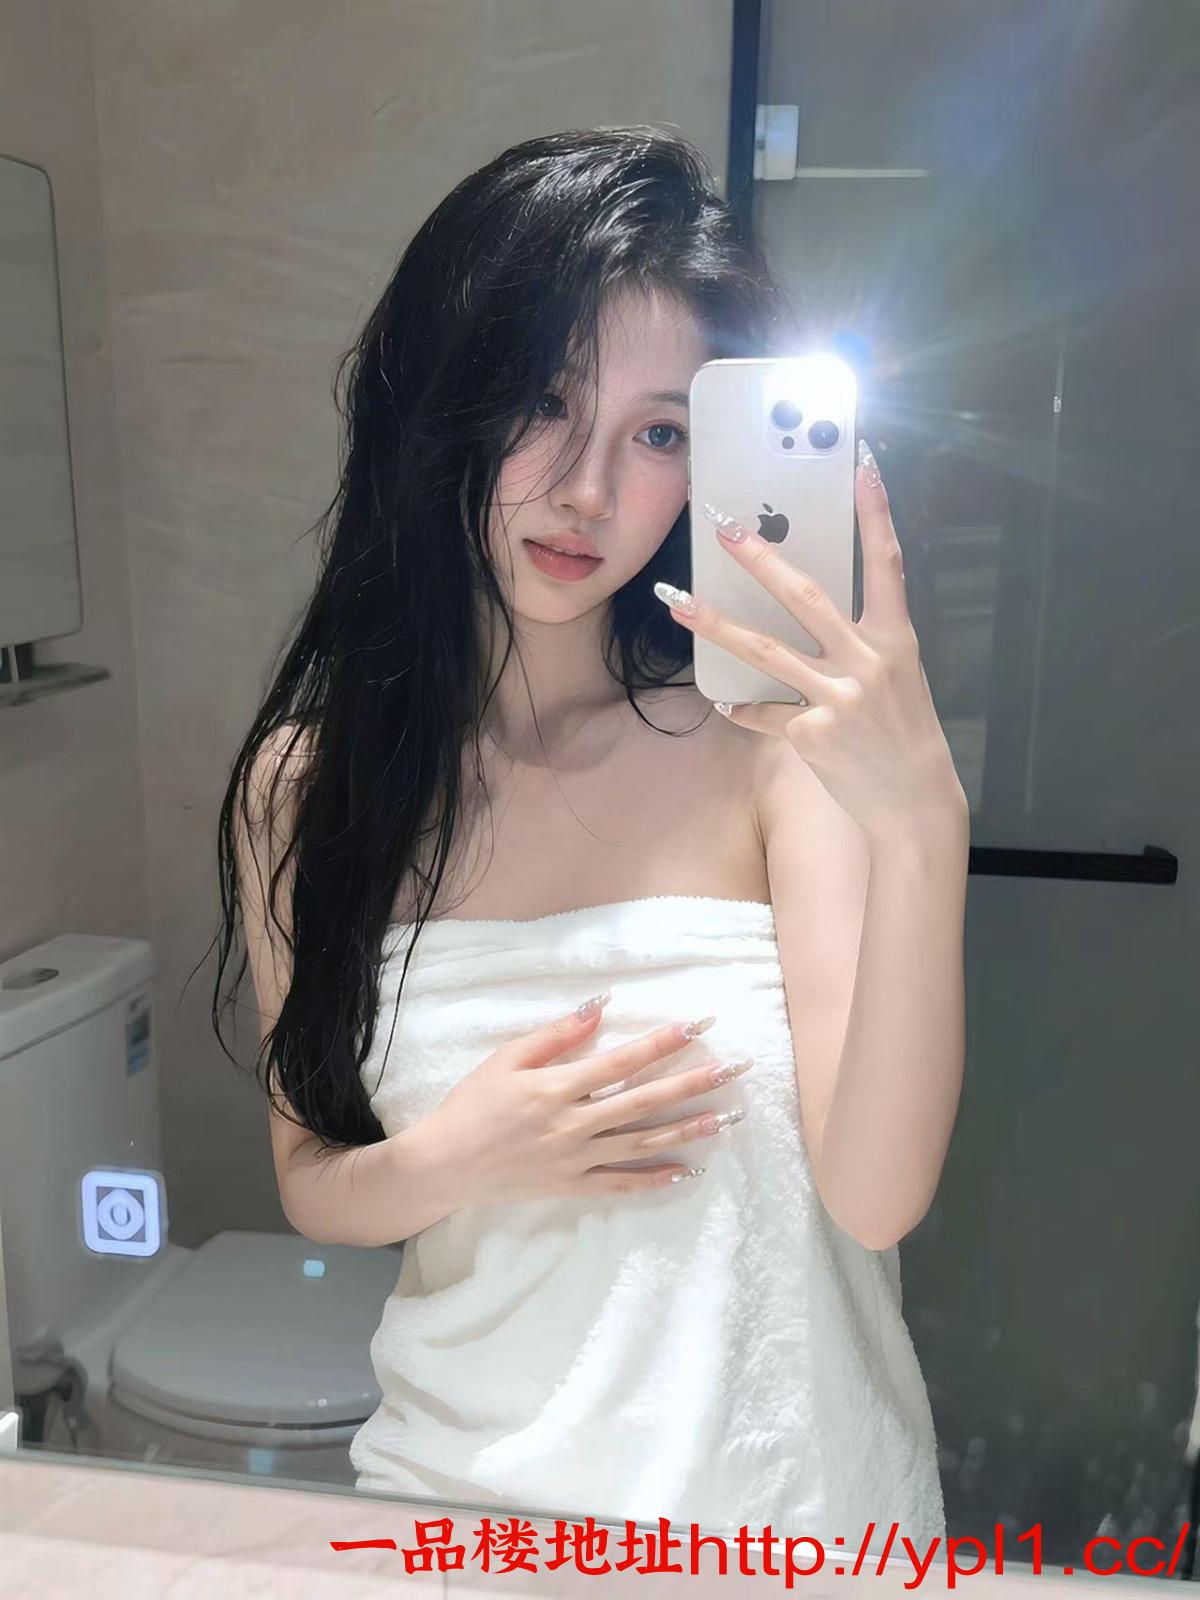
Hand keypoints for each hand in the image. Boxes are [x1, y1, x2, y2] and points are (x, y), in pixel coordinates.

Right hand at [424, 999, 754, 1204]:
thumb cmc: (472, 1104)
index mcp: (557, 1089)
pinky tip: (686, 1170)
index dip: (663, 1041)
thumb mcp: (506, 1059)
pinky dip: (654, 1178)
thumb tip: (601, 1006)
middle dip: (694, 1082)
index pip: (622, 1061)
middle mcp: (574, 1125)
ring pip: (643, 1142)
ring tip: (728, 1116)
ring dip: (688, 1129)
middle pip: (645, 1101)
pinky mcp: (572, 1186)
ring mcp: (576, 1160)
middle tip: (735, 1069)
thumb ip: (557, 1034)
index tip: (698, 1024)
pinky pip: (621, 1184)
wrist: (444, 1164)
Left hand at [652, 440, 966, 844]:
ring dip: (715, 624)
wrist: (913, 800)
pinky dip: (743, 708)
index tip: (861, 464)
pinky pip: (762, 712)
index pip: (886, 563)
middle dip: (761, 558)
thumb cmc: (902, 732)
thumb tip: (808, 610)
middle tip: (724, 527)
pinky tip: (729, 704)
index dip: (875, 512)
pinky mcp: (812, 733)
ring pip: (766, 650)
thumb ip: (860, 641)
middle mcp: (868, 661)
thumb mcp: (897, 675)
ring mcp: (839, 697)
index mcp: (895, 639)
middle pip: (806, 597)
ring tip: (677, 602)